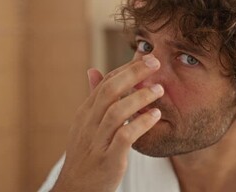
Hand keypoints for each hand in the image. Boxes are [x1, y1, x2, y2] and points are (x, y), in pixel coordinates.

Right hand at [52, 54, 163, 191]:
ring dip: (140, 98)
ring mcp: (97, 142)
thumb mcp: (85, 124)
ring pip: (117, 112)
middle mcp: (89, 124)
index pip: (105, 83)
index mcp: (85, 113)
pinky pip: (125, 137)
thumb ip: (94, 99)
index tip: (146, 58)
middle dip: (133, 73)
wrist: (75, 189)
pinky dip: (141, 124)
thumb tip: (92, 70)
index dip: (126, 69)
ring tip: (160, 90)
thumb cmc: (87, 153)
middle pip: (110, 91)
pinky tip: (156, 115)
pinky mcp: (109, 159)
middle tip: (155, 63)